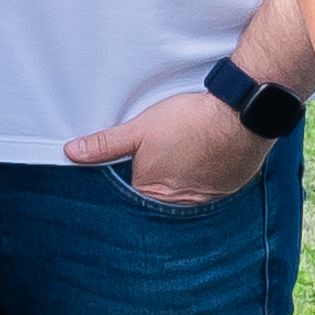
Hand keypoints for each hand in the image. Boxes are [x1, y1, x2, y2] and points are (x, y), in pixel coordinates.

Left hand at [65, 91, 272, 204]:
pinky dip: (208, 176)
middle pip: (160, 194)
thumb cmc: (189, 121)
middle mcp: (179, 202)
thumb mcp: (139, 130)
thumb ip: (105, 145)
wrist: (242, 113)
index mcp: (151, 191)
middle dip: (159, 179)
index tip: (137, 165)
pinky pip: (213, 187)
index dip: (131, 177)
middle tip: (167, 155)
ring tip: (186, 155)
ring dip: (184, 178)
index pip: (131, 193)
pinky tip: (206, 159)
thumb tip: (72, 152)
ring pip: (187, 190)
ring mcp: (208, 196)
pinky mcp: (231, 187)